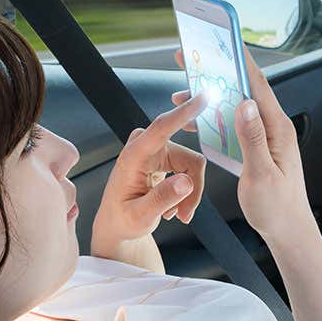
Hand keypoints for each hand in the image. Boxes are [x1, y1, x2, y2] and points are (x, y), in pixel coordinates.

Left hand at [92, 92, 208, 249]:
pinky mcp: (165, 155)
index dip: (184, 112)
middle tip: (186, 214)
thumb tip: (186, 182)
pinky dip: (187, 190)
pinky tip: (175, 206)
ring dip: (190, 193)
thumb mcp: (139, 216)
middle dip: (193, 188)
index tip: (203, 97)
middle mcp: (146, 146)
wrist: (117, 223)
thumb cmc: (122, 219)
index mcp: (134, 155)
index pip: (162, 127)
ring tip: (178, 214)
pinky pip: (190, 168)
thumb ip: (161, 198)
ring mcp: (156, 150)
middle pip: (189, 159)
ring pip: (193, 166)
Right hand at [173, 46, 313, 246]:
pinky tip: (198, 117)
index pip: (257, 84)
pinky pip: (234, 123)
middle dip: (217, 70)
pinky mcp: (257, 146)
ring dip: (212, 95)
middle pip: (244, 88)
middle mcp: (273, 127)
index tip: (219, 41)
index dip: (237, 60)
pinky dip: (215, 115)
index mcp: (277, 129)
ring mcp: (265, 136)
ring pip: (236, 104)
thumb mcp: (261, 174)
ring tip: (185, 89)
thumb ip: (253, 139)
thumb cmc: (278, 208)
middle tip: (191, 57)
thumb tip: (244, 104)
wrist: (288, 230)